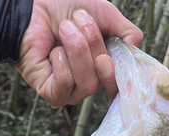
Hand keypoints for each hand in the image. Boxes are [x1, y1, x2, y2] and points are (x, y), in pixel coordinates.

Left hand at [17, 0, 142, 107]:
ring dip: (76, 48)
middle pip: (104, 79)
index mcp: (101, 68)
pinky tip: (53, 51)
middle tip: (81, 22)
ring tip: (64, 29)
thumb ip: (127, 32)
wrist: (32, 5)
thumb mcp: (105, 14)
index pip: (118, 84)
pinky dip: (61, 61)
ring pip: (87, 83)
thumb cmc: (63, 8)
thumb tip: (135, 47)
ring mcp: (70, 91)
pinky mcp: (51, 93)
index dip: (118, 72)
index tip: (111, 53)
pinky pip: (66, 84)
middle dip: (94, 45)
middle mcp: (87, 83)